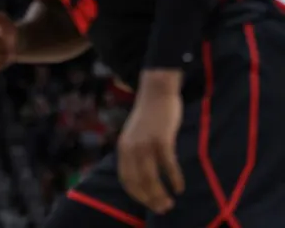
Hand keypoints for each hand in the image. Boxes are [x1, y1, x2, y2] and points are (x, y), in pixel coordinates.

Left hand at [117, 72, 184, 213]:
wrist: (156, 93)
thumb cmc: (148, 116)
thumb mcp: (134, 135)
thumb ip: (135, 153)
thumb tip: (143, 176)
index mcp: (123, 147)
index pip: (126, 179)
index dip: (136, 195)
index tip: (147, 204)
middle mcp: (131, 147)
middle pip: (138, 181)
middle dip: (150, 199)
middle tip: (162, 209)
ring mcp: (145, 143)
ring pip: (151, 177)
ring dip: (161, 193)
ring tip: (170, 203)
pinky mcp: (161, 139)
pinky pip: (168, 165)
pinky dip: (174, 178)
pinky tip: (179, 187)